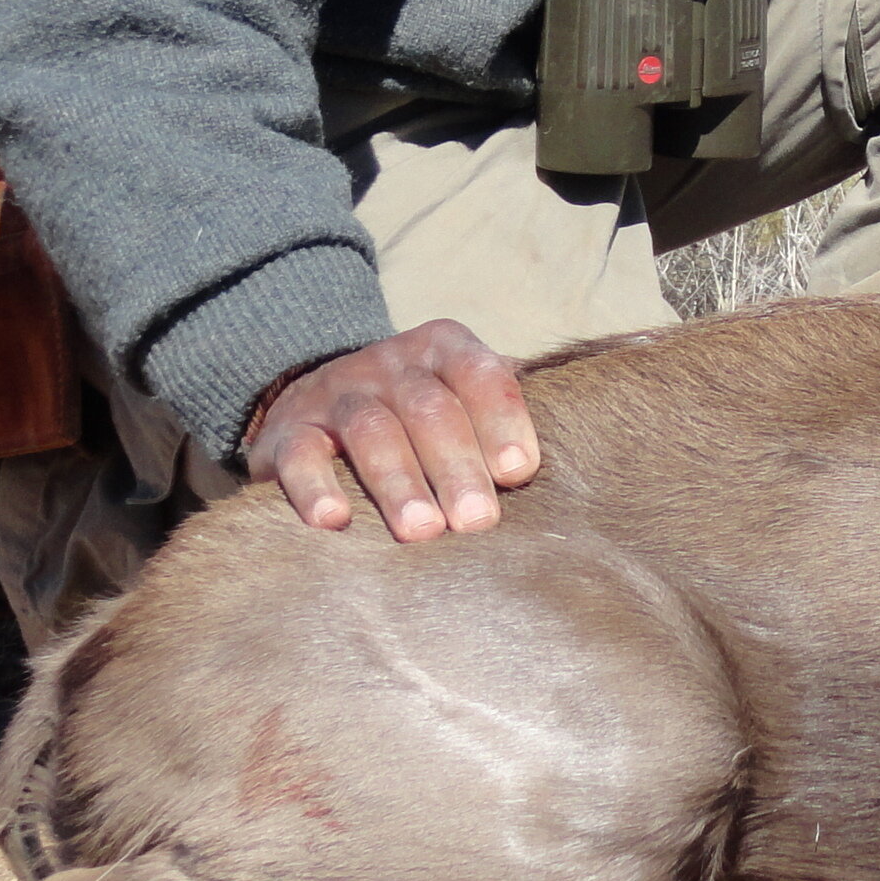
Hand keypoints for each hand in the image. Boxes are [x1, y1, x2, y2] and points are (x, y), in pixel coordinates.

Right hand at [247, 319, 540, 541]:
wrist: (315, 403)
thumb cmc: (419, 417)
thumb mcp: (464, 397)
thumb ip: (511, 414)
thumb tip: (590, 440)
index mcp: (444, 349)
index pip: (481, 375)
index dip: (502, 420)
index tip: (520, 472)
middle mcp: (391, 363)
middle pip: (430, 410)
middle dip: (457, 466)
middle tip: (477, 521)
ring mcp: (337, 393)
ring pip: (371, 431)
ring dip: (399, 483)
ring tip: (422, 531)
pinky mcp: (289, 433)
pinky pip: (301, 456)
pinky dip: (316, 488)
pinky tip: (335, 521)